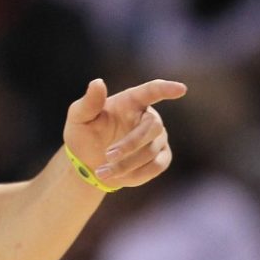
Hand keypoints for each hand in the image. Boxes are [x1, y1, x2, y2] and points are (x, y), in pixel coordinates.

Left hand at [63, 78, 186, 189]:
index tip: (180, 89)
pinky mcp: (161, 157)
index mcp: (130, 101)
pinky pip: (156, 166)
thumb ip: (89, 102)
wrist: (87, 161)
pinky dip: (136, 174)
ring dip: (126, 164)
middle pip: (151, 128)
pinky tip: (117, 177)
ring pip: (151, 151)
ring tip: (101, 172)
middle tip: (108, 155)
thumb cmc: (83, 133)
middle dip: (130, 144)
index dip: (166, 89)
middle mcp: (148, 117)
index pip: (152, 91)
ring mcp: (158, 137)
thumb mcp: (79, 117)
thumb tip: (98, 82)